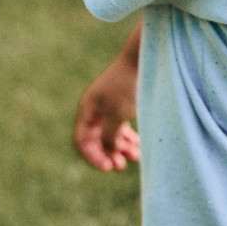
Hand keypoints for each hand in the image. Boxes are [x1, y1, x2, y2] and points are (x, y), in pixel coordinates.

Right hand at [74, 23, 140, 171]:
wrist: (143, 59)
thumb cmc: (127, 86)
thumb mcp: (116, 115)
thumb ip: (109, 136)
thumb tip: (107, 151)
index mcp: (88, 109)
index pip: (83, 141)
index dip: (93, 156)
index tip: (109, 166)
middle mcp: (95, 109)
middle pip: (97, 139)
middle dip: (109, 154)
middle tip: (122, 164)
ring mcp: (109, 106)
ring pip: (111, 134)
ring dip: (121, 148)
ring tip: (137, 156)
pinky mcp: (122, 103)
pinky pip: (121, 126)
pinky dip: (129, 137)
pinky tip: (138, 145)